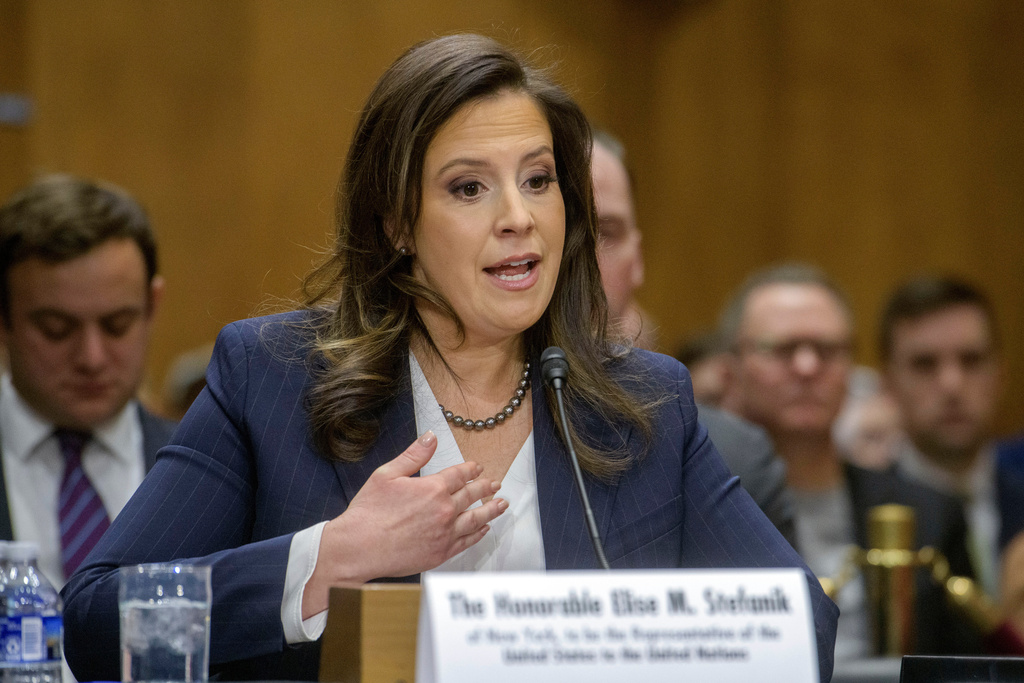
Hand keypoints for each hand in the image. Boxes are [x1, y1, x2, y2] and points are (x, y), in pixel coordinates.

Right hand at [303, 430, 506, 616]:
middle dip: (485, 488)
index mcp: (433, 488)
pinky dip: (478, 534)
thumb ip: (414, 455)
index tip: (478, 468)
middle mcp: (444, 510)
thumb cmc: (369, 512)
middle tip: (495, 484)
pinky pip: (467, 541)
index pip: (459, 475)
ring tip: (502, 504)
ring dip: (491, 509)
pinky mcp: (441, 553)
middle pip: (472, 495)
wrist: (359, 548)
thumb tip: (431, 437)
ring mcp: (445, 533)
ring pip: (476, 519)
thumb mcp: (387, 474)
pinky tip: (484, 529)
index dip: (471, 470)